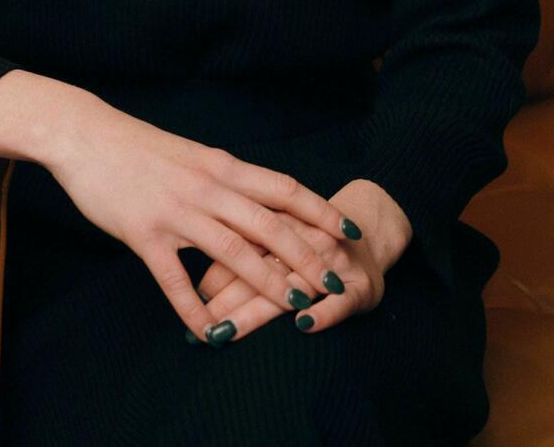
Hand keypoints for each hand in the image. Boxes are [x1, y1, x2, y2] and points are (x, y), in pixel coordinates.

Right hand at [43, 95, 364, 346]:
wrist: (86, 135)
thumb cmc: (140, 148)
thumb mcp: (193, 155)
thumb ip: (224, 179)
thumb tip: (261, 201)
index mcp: (221, 165)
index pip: (282, 188)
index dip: (318, 211)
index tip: (348, 232)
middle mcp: (206, 187)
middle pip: (268, 223)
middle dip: (306, 255)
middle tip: (335, 283)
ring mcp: (176, 211)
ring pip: (232, 250)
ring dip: (267, 281)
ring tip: (295, 307)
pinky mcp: (143, 233)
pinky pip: (175, 279)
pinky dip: (196, 309)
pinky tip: (213, 333)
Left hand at [191, 179, 413, 345]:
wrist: (369, 226)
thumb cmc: (310, 235)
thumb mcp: (278, 230)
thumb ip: (241, 245)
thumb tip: (194, 278)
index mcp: (279, 220)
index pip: (239, 245)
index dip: (211, 274)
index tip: (183, 299)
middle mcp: (304, 239)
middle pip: (257, 268)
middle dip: (221, 299)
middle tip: (188, 324)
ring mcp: (332, 263)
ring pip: (291, 285)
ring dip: (256, 311)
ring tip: (225, 332)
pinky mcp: (360, 287)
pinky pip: (341, 302)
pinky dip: (323, 312)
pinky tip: (303, 324)